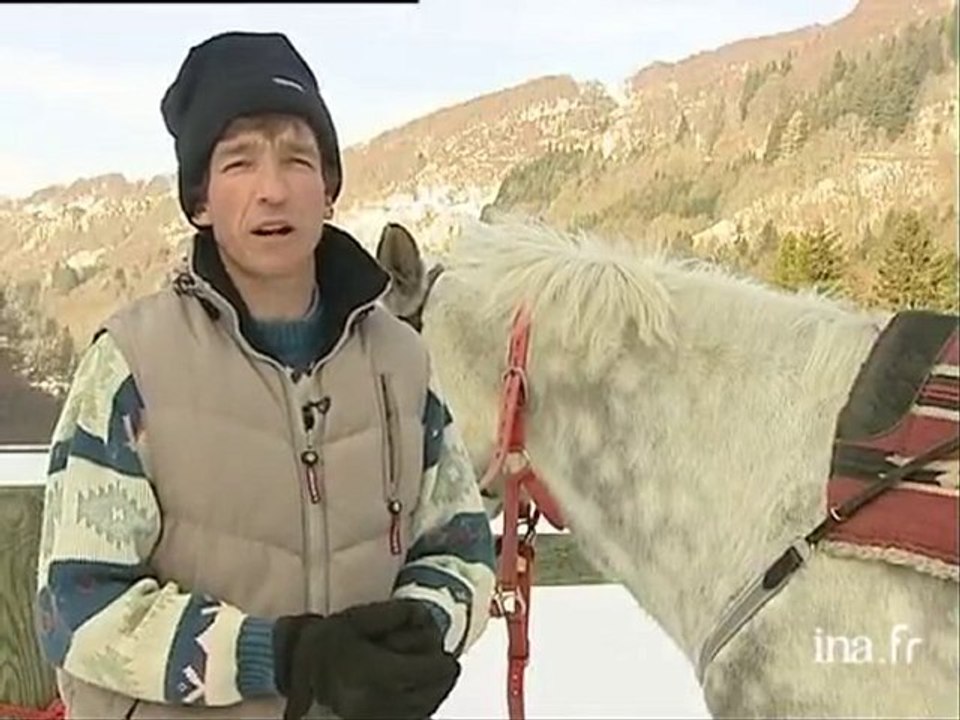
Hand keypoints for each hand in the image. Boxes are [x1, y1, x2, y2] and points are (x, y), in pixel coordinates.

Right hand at [279, 601, 459, 719]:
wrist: (288, 672)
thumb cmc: (323, 643)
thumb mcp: (355, 619)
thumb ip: (392, 615)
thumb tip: (423, 617)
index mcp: (373, 673)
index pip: (427, 673)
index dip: (442, 665)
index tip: (447, 658)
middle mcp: (377, 703)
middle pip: (429, 696)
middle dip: (439, 679)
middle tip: (442, 666)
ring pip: (422, 712)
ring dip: (432, 695)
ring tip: (429, 679)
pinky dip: (418, 709)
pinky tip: (414, 696)